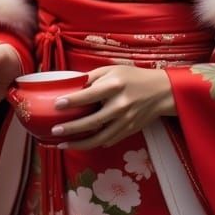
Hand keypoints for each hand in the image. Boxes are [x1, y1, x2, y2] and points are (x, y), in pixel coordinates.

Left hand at [49, 65, 175, 149]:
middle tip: (54, 131)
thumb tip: (72, 84)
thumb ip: (93, 77)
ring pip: (99, 138)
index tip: (56, 105)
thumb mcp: (113, 70)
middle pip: (92, 121)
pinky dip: (94, 144)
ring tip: (63, 144)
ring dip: (79, 143)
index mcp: (115, 86)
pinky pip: (108, 141)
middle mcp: (120, 105)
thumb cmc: (133, 77)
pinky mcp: (128, 131)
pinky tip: (81, 143)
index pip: (89, 95)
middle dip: (71, 128)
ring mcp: (125, 121)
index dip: (72, 101)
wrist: (160, 92)